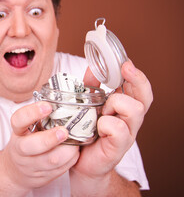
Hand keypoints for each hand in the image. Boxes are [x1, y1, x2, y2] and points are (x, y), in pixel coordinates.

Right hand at [2, 102, 79, 189]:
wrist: (15, 171)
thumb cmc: (27, 142)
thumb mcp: (26, 128)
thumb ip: (40, 117)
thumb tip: (65, 99)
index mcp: (18, 132)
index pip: (19, 120)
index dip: (32, 112)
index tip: (48, 106)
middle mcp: (20, 149)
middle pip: (31, 146)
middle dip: (49, 139)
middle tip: (64, 131)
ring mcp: (29, 165)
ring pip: (50, 161)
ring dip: (66, 151)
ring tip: (76, 143)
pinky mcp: (41, 177)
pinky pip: (58, 170)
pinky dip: (69, 160)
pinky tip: (74, 152)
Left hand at [71, 61, 152, 178]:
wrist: (82, 164)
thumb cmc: (86, 134)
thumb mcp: (89, 107)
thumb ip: (92, 88)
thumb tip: (93, 68)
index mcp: (124, 109)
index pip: (140, 90)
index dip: (137, 75)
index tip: (126, 63)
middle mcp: (129, 121)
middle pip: (144, 98)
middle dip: (135, 80)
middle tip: (124, 70)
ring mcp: (126, 134)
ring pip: (135, 110)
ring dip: (116, 104)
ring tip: (102, 110)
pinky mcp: (118, 148)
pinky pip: (118, 129)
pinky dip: (106, 124)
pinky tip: (97, 128)